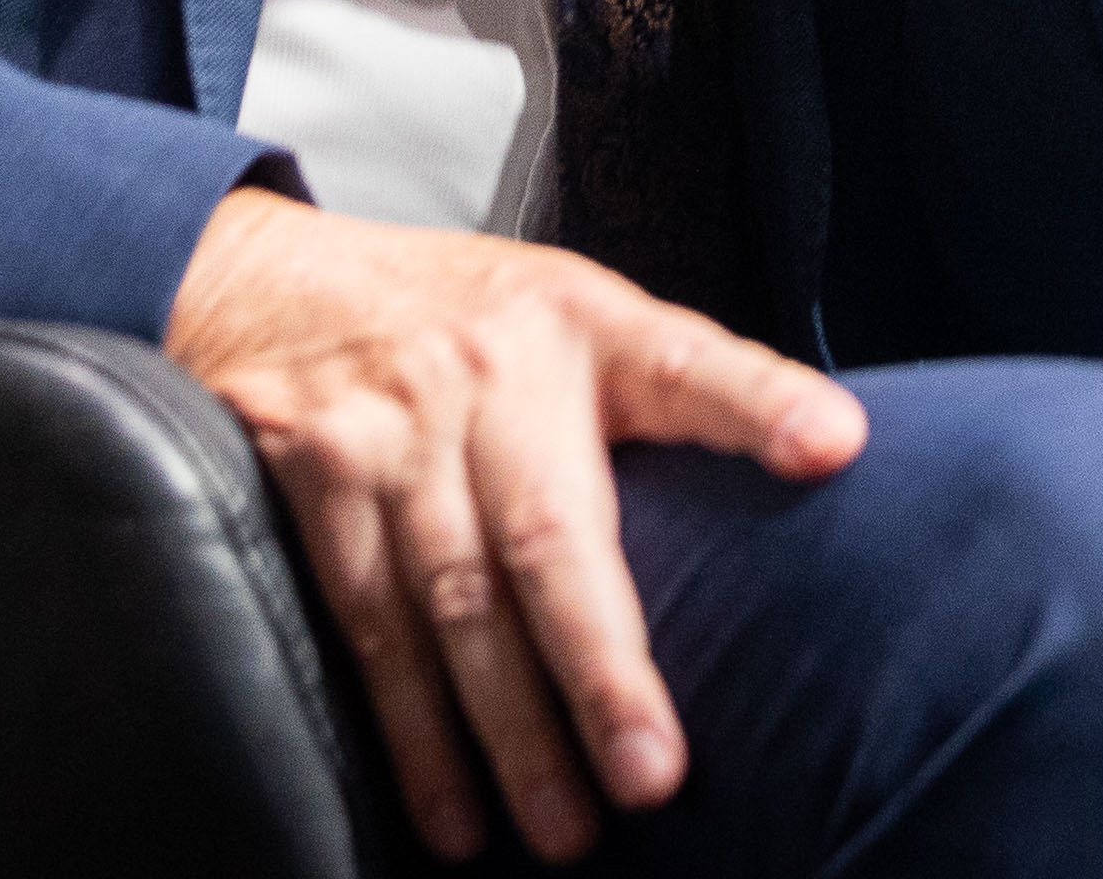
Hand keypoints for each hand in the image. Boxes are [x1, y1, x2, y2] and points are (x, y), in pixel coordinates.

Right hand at [166, 189, 865, 861]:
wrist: (269, 279)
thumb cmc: (468, 326)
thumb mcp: (579, 317)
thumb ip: (675, 396)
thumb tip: (823, 474)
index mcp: (586, 327)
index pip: (689, 359)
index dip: (762, 401)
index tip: (833, 445)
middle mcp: (492, 375)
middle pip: (550, 533)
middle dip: (599, 667)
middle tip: (651, 777)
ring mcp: (392, 430)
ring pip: (453, 603)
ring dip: (505, 735)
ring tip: (561, 831)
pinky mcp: (311, 480)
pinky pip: (366, 626)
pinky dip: (409, 732)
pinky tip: (448, 810)